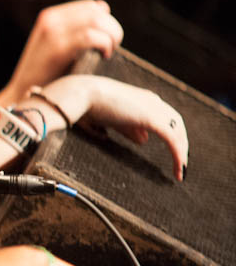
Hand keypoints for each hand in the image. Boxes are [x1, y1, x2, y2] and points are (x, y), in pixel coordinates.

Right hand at [7, 0, 123, 95]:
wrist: (23, 97)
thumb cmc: (45, 76)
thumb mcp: (59, 45)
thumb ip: (79, 26)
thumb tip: (104, 8)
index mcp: (50, 16)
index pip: (90, 6)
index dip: (106, 21)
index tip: (106, 41)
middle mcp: (50, 19)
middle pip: (96, 11)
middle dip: (112, 29)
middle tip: (111, 49)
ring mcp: (52, 32)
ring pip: (97, 20)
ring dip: (111, 35)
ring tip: (107, 53)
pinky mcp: (57, 48)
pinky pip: (90, 36)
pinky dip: (104, 44)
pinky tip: (103, 56)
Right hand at [41, 75, 188, 179]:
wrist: (83, 94)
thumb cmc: (89, 104)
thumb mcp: (112, 120)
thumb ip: (129, 129)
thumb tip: (143, 140)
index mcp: (144, 99)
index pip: (166, 117)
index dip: (170, 134)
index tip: (171, 151)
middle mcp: (153, 101)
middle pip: (176, 124)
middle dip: (180, 144)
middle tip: (179, 163)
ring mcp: (154, 109)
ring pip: (177, 133)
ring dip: (181, 153)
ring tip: (180, 171)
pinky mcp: (153, 120)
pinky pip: (172, 141)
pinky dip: (178, 156)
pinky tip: (177, 170)